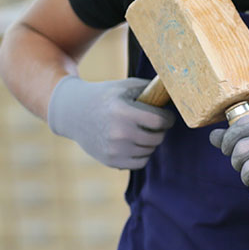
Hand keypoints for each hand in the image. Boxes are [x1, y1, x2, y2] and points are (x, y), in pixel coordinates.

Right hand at [47, 76, 174, 169]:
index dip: (167, 118)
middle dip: (159, 130)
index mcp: (123, 111)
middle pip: (157, 137)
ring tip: (140, 131)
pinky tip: (134, 143)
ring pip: (150, 150)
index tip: (166, 116)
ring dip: (150, 142)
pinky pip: (140, 162)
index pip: (160, 121)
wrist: (73, 113)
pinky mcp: (111, 161)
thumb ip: (150, 89)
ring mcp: (114, 148)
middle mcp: (118, 132)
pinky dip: (141, 154)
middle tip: (154, 124)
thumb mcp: (125, 86)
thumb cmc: (105, 96)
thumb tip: (175, 92)